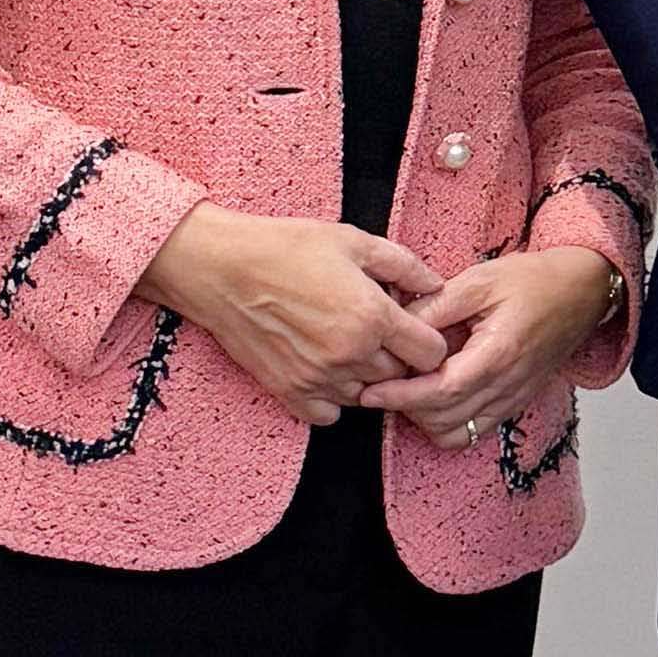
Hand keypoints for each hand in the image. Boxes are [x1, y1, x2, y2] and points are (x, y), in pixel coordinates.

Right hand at [137, 206, 450, 425]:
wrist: (221, 269)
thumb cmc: (287, 248)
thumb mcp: (354, 242)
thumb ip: (405, 266)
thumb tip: (436, 285)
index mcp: (372, 317)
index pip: (431, 354)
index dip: (431, 340)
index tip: (415, 326)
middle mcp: (349, 355)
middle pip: (401, 376)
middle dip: (398, 355)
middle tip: (379, 329)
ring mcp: (317, 378)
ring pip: (367, 395)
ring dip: (366, 375)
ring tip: (348, 342)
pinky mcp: (288, 391)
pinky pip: (329, 414)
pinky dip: (334, 397)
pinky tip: (326, 365)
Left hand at [361, 248, 627, 445]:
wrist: (581, 290)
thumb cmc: (533, 280)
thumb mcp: (479, 280)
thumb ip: (435, 305)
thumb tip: (395, 324)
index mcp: (498, 353)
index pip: (440, 392)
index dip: (400, 396)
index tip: (370, 391)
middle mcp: (507, 384)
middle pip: (444, 420)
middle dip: (405, 408)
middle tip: (382, 384)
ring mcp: (513, 398)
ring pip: (457, 434)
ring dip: (425, 420)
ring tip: (408, 391)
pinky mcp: (515, 402)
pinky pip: (475, 432)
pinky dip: (448, 425)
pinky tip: (435, 399)